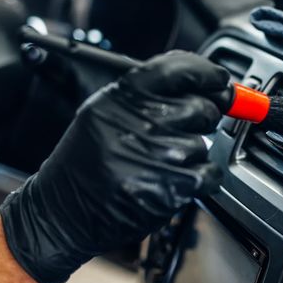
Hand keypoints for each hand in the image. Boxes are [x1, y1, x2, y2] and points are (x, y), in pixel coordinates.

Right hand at [0, 51, 229, 282]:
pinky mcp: (172, 187)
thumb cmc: (87, 162)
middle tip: (177, 132)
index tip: (219, 78)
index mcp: (122, 97)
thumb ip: (151, 95)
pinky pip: (211, 173)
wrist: (62, 213)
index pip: (178, 69)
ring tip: (158, 164)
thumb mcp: (105, 113)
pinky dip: (200, 179)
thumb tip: (204, 84)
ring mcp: (158, 155)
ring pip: (204, 143)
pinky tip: (173, 182)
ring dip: (191, 155)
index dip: (206, 72)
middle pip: (202, 107)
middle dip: (200, 119)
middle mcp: (141, 122)